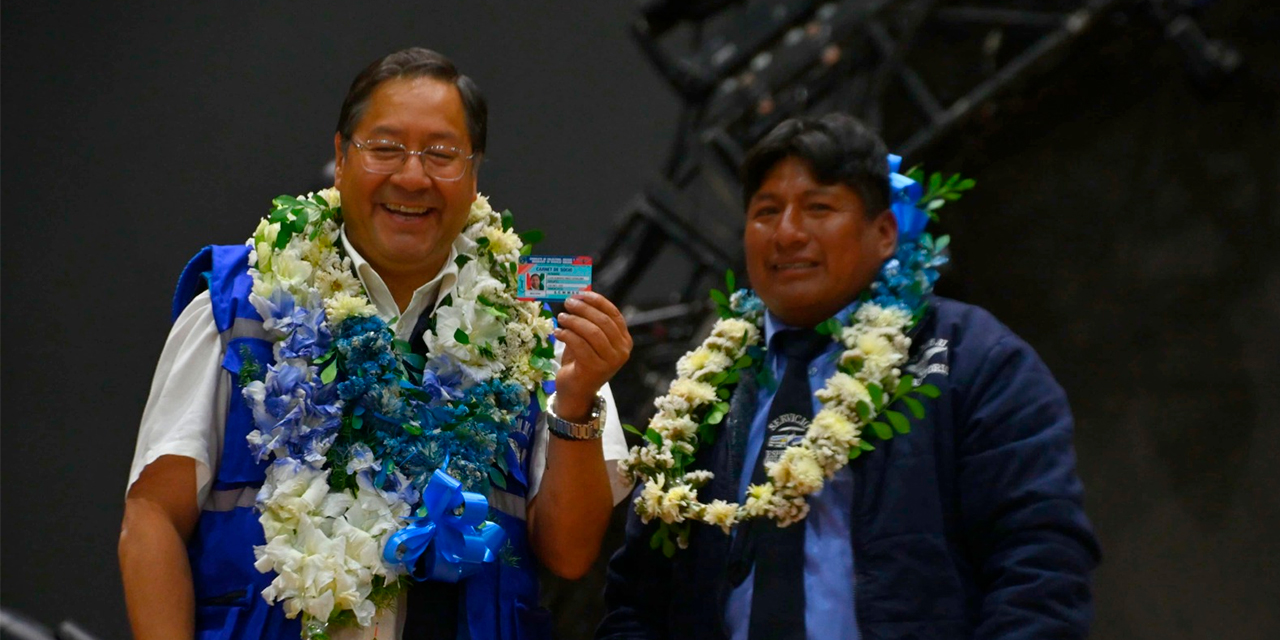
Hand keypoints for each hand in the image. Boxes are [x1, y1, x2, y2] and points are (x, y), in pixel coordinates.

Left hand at [553, 291, 631, 421]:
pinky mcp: (595, 369)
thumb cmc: (582, 361)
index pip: (614, 314)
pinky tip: (558, 332)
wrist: (576, 391)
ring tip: (561, 317)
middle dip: (584, 309)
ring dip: (574, 321)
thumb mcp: (588, 338)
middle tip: (568, 303)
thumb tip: (581, 293)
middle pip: (603, 321)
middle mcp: (622, 351)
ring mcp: (611, 361)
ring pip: (592, 332)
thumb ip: (589, 319)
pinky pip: (580, 344)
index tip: (581, 293)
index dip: (597, 301)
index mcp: (624, 340)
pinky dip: (567, 335)